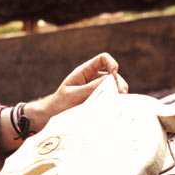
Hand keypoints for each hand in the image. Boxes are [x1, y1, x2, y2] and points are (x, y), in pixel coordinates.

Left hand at [0, 53, 127, 151]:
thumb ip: (91, 87)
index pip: (103, 59)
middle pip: (112, 74)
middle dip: (118, 82)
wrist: (53, 114)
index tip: (113, 74)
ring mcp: (96, 88)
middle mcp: (92, 78)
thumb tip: (110, 81)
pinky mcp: (98, 99)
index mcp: (85, 71)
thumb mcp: (75, 94)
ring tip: (119, 100)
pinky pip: (110, 96)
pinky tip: (115, 106)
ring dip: (118, 92)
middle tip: (121, 93)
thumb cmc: (61, 102)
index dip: (111, 63)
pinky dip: (114, 100)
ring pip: (113, 86)